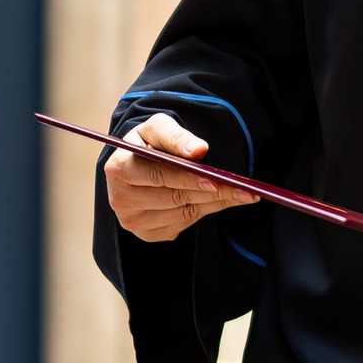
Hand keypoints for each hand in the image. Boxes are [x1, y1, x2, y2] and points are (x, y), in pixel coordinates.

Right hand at [102, 113, 256, 247]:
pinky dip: (206, 211)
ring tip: (242, 194)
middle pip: (174, 198)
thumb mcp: (158, 127)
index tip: (215, 180)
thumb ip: (177, 136)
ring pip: (183, 213)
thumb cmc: (149, 142)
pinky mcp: (148, 234)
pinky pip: (184, 223)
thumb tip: (199, 150)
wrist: (139, 163)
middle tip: (244, 190)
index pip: (158, 176)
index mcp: (118, 169)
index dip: (187, 178)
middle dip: (211, 193)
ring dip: (215, 203)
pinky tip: (222, 200)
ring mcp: (133, 221)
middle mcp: (121, 200)